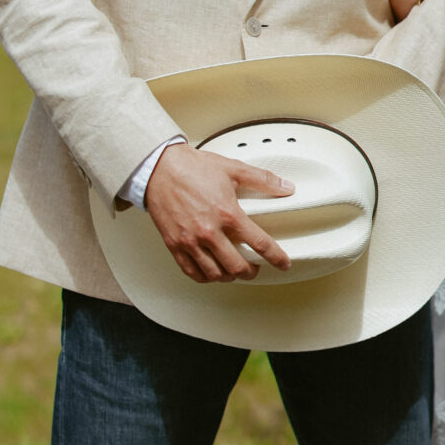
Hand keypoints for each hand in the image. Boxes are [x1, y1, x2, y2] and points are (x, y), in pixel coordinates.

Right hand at [144, 143, 293, 284]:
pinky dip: (205, 277)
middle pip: (237, 266)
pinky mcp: (174, 245)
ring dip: (229, 276)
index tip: (283, 263)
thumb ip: (262, 180)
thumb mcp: (233, 169)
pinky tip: (211, 272)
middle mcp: (209, 231)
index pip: (259, 243)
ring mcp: (190, 241)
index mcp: (227, 213)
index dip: (276, 257)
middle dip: (251, 271)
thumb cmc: (191, 168)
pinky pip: (192, 272)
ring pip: (215, 274)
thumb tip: (285, 187)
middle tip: (255, 268)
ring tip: (234, 271)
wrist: (159, 168)